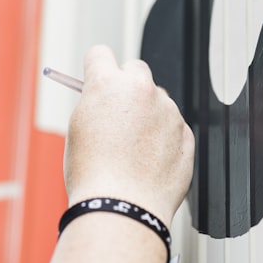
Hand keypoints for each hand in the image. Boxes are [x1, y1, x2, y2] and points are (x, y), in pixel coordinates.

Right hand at [63, 45, 194, 227]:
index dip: (96, 68)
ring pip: (157, 100)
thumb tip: (103, 97)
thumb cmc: (94, 176)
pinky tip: (148, 162)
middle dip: (127, 84)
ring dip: (147, 114)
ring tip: (131, 150)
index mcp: (106, 84)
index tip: (96, 79)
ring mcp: (167, 110)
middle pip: (135, 69)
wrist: (122, 208)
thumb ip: (94, 104)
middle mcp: (140, 90)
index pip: (100, 54)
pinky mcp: (185, 132)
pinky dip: (163, 139)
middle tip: (117, 112)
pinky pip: (172, 126)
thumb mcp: (78, 130)